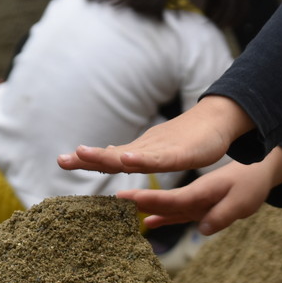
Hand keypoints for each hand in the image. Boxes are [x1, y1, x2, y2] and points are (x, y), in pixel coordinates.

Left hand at [57, 94, 253, 174]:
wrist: (218, 121)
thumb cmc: (191, 139)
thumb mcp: (160, 154)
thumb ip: (139, 159)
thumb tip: (115, 159)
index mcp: (141, 152)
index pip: (110, 157)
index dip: (88, 160)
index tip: (64, 161)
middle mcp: (146, 149)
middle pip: (113, 155)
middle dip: (88, 158)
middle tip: (62, 160)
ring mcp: (162, 150)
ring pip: (130, 155)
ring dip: (106, 156)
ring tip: (82, 153)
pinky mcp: (180, 154)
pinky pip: (158, 159)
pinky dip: (141, 159)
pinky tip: (127, 160)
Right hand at [120, 149, 281, 234]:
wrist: (257, 174)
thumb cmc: (251, 186)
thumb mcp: (242, 202)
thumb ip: (222, 215)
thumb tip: (202, 228)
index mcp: (202, 191)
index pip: (174, 198)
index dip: (152, 200)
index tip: (130, 198)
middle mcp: (193, 196)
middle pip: (163, 201)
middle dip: (139, 201)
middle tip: (114, 199)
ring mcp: (194, 201)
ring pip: (166, 207)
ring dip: (145, 208)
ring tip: (122, 210)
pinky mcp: (197, 206)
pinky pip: (176, 213)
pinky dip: (162, 217)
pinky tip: (147, 223)